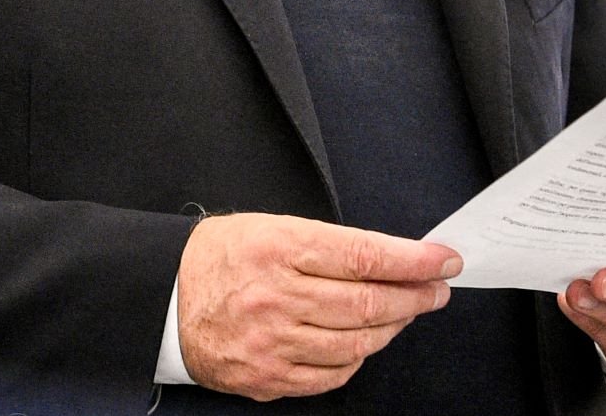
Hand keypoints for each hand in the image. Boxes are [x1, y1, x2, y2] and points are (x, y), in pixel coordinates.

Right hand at [176, 213, 459, 400]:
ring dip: (392, 327)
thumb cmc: (217, 258)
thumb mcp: (266, 228)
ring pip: (357, 343)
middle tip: (437, 288)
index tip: (443, 260)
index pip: (362, 255)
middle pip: (367, 302)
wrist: (162, 300)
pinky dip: (357, 360)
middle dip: (415, 295)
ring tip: (405, 312)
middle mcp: (275, 297)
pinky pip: (332, 375)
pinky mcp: (268, 377)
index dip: (412, 260)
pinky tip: (364, 342)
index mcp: (276, 248)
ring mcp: (272, 343)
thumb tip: (388, 259)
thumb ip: (326, 245)